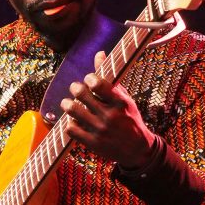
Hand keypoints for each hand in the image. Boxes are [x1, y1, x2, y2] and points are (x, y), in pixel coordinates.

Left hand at [60, 51, 155, 167]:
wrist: (137, 150)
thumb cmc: (130, 119)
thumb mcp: (124, 98)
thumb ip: (110, 78)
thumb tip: (100, 54)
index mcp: (119, 103)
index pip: (98, 84)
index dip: (89, 78)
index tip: (89, 79)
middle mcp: (109, 116)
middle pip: (81, 94)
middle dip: (75, 88)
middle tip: (76, 89)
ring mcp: (99, 130)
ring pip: (72, 110)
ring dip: (67, 104)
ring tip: (68, 103)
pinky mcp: (92, 143)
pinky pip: (70, 129)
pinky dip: (70, 123)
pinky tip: (74, 121)